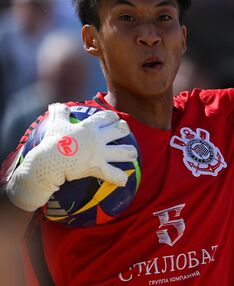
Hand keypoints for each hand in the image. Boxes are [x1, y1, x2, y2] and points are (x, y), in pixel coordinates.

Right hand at [6, 103, 136, 211]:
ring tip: (132, 154)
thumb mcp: (55, 124)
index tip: (114, 118)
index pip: (107, 117)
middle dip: (124, 129)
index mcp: (89, 126)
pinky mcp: (98, 167)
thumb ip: (59, 113)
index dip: (112, 117)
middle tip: (123, 132)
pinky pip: (113, 174)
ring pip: (124, 151)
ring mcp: (99, 153)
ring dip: (130, 153)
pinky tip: (124, 180)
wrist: (48, 162)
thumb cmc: (52, 142)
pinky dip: (120, 178)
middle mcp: (98, 138)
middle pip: (120, 130)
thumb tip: (56, 105)